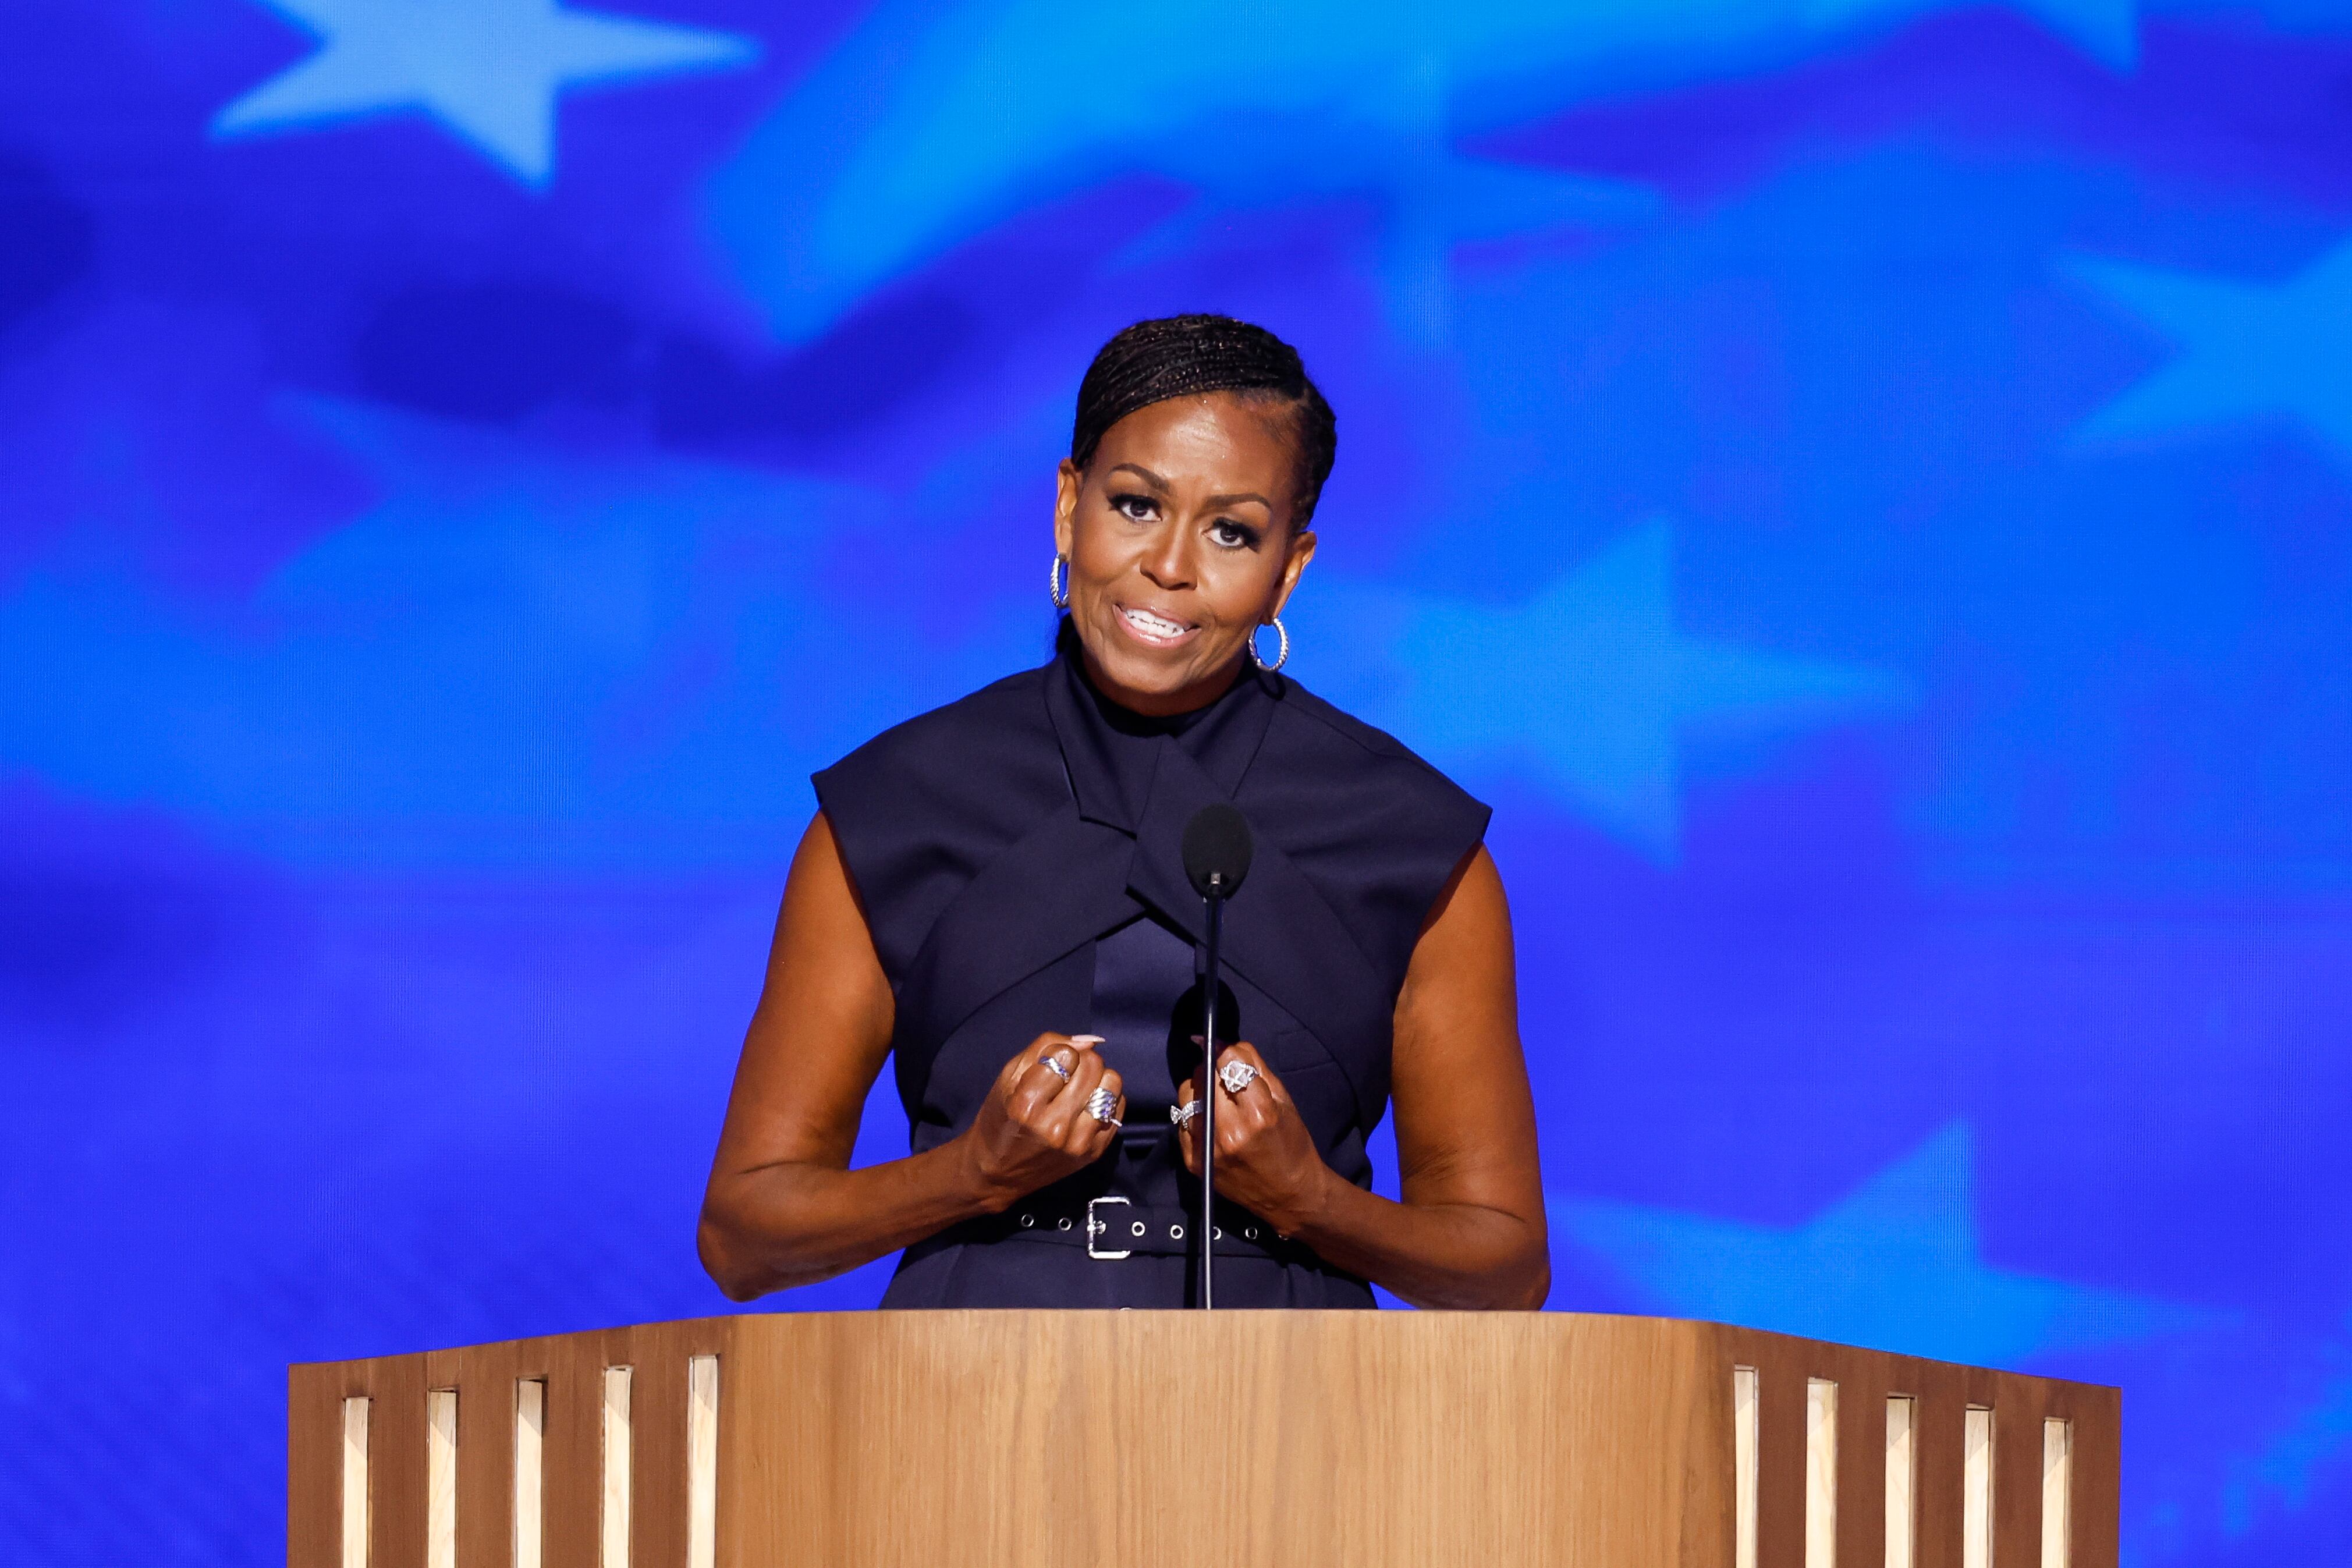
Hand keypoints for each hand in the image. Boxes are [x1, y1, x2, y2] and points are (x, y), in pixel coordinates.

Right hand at [958, 1033, 1125, 1209]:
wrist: (999, 1172)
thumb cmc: (1001, 1118)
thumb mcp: (1008, 1077)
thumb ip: (1045, 1048)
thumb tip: (1089, 1040)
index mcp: (1026, 1106)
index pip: (1066, 1054)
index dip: (1059, 1053)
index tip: (1048, 1066)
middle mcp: (1055, 1127)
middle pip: (1092, 1066)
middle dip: (1081, 1061)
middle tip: (1066, 1075)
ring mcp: (1078, 1142)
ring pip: (1112, 1084)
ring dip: (1098, 1078)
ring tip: (1080, 1089)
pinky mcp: (1095, 1152)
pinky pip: (1118, 1107)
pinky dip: (1106, 1099)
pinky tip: (1087, 1106)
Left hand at [1175, 1043, 1330, 1231]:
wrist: (1289, 1195)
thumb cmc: (1292, 1145)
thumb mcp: (1284, 1100)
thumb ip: (1255, 1067)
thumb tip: (1225, 1043)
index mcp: (1259, 1113)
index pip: (1228, 1061)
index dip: (1228, 1052)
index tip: (1227, 1052)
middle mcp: (1229, 1131)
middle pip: (1204, 1075)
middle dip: (1213, 1068)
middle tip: (1224, 1077)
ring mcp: (1208, 1149)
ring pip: (1187, 1095)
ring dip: (1200, 1089)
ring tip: (1217, 1099)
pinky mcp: (1194, 1162)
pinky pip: (1181, 1121)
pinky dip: (1194, 1114)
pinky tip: (1211, 1120)